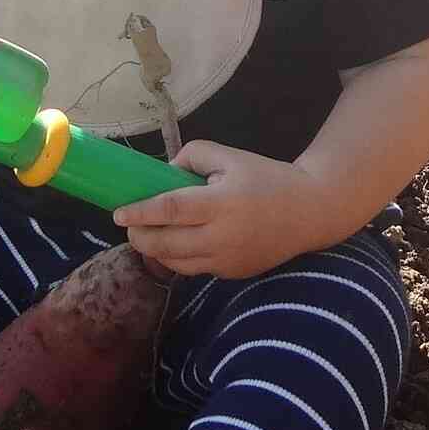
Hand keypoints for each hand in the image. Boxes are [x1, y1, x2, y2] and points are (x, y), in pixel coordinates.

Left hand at [114, 142, 332, 279]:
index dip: (140, 213)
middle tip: (128, 227)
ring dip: (155, 251)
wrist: (309, 211)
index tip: (118, 213)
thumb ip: (193, 156)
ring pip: (177, 263)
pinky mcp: (233, 273)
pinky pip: (195, 268)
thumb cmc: (267, 178)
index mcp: (222, 203)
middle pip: (167, 244)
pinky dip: (178, 258)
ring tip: (145, 236)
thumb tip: (164, 174)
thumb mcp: (230, 156)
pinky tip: (174, 244)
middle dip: (140, 237)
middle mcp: (222, 236)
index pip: (170, 210)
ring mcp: (227, 260)